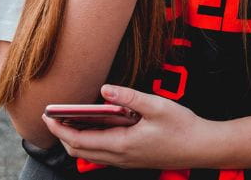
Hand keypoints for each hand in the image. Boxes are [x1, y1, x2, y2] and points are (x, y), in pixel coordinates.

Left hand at [44, 84, 215, 169]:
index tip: (48, 116)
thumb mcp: (157, 106)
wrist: (202, 147)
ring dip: (74, 139)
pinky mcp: (132, 159)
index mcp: (122, 144)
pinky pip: (102, 154)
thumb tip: (105, 89)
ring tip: (68, 121)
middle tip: (52, 117)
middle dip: (61, 135)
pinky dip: (90, 142)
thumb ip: (129, 97)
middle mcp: (120, 157)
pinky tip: (94, 128)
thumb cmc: (183, 128)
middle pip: (79, 151)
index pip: (79, 139)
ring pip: (89, 154)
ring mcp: (125, 161)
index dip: (60, 128)